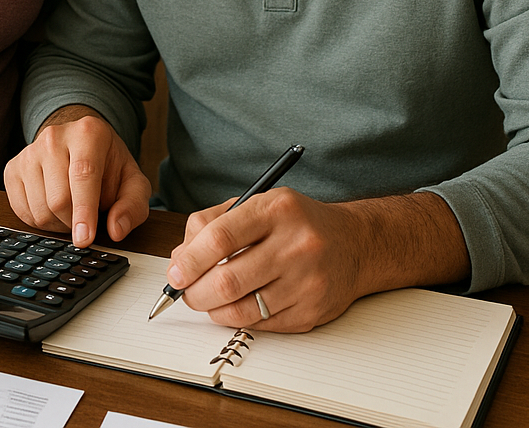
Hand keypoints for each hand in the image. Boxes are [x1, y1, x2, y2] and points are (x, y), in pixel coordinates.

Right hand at [4, 108, 151, 246]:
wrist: (80, 145)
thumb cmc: (108, 164)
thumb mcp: (132, 182)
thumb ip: (132, 206)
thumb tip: (116, 230)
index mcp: (88, 132)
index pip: (83, 174)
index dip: (84, 211)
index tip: (84, 239)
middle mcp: (54, 136)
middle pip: (58, 199)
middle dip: (75, 221)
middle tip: (87, 216)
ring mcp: (29, 151)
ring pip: (39, 209)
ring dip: (58, 223)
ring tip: (72, 208)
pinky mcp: (13, 168)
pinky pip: (21, 211)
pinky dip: (40, 221)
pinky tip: (54, 208)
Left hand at [168, 188, 363, 332]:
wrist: (354, 243)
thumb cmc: (294, 222)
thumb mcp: (255, 204)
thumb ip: (211, 224)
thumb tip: (178, 258)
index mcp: (276, 209)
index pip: (220, 237)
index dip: (190, 260)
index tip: (174, 272)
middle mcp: (295, 244)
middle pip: (228, 279)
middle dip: (195, 292)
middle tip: (185, 292)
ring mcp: (307, 281)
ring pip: (242, 308)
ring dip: (213, 309)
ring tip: (207, 300)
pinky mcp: (313, 311)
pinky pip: (262, 325)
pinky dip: (238, 319)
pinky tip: (234, 306)